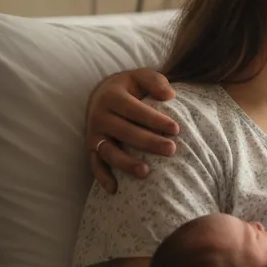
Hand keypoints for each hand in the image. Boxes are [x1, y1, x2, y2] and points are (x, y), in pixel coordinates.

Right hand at [87, 69, 178, 192]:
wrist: (103, 93)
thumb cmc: (131, 87)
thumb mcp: (142, 76)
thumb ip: (156, 82)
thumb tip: (169, 95)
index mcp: (112, 96)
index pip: (135, 110)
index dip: (155, 120)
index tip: (176, 129)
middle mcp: (100, 116)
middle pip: (125, 132)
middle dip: (149, 142)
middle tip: (171, 150)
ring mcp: (94, 134)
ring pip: (109, 151)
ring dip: (126, 163)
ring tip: (146, 173)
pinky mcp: (91, 148)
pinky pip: (95, 165)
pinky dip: (102, 177)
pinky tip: (115, 189)